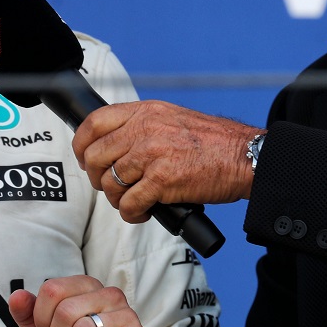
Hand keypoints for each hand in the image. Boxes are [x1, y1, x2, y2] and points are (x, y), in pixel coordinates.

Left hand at [72, 99, 262, 221]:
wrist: (245, 156)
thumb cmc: (215, 143)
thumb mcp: (173, 118)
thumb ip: (145, 126)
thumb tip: (118, 145)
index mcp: (146, 111)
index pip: (94, 122)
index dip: (82, 144)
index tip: (85, 159)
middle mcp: (145, 129)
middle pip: (95, 156)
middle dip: (97, 178)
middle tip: (111, 187)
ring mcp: (152, 154)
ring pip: (109, 183)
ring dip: (117, 199)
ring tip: (133, 202)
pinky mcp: (162, 181)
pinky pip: (129, 204)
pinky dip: (132, 214)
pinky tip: (144, 212)